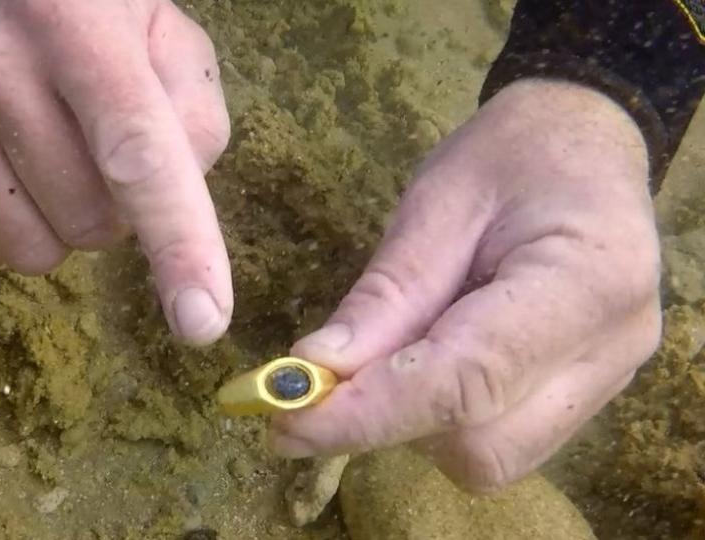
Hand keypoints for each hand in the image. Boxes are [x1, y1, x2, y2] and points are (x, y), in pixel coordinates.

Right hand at [0, 0, 232, 344]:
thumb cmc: (106, 21)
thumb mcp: (175, 46)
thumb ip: (197, 127)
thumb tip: (172, 227)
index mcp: (82, 28)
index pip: (137, 154)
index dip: (177, 242)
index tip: (202, 323)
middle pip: (90, 220)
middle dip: (119, 212)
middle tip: (108, 156)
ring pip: (33, 251)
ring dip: (67, 229)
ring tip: (62, 161)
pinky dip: (15, 232)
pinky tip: (16, 173)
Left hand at [269, 79, 662, 491]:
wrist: (588, 141)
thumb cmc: (513, 153)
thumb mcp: (436, 203)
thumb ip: (383, 296)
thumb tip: (312, 372)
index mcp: (585, 283)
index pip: (466, 381)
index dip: (371, 412)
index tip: (288, 420)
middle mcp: (611, 349)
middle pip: (483, 444)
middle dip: (394, 421)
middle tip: (334, 373)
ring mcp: (609, 379)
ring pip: (493, 457)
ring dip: (419, 426)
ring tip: (399, 347)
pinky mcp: (589, 396)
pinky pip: (507, 441)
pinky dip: (448, 421)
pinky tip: (431, 360)